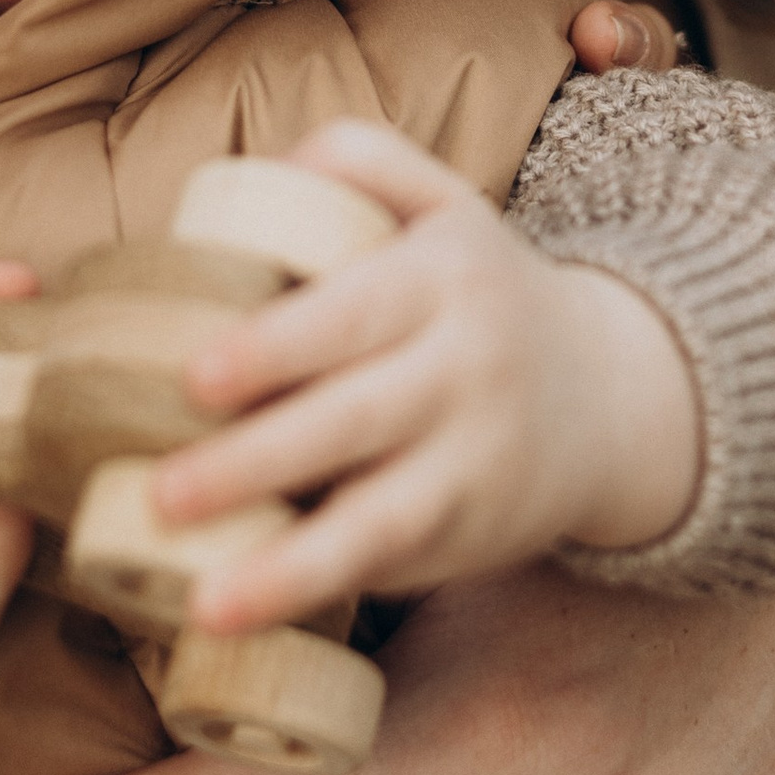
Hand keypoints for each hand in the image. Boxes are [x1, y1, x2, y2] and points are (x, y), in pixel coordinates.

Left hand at [151, 119, 701, 630]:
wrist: (610, 396)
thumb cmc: (480, 292)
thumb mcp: (446, 204)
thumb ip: (361, 160)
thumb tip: (252, 174)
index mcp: (445, 279)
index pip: (356, 313)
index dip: (277, 347)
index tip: (196, 376)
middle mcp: (467, 374)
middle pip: (356, 421)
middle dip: (259, 460)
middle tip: (163, 490)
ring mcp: (473, 466)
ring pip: (382, 522)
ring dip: (289, 567)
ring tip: (203, 601)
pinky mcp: (469, 539)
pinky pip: (391, 569)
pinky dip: (319, 592)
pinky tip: (242, 615)